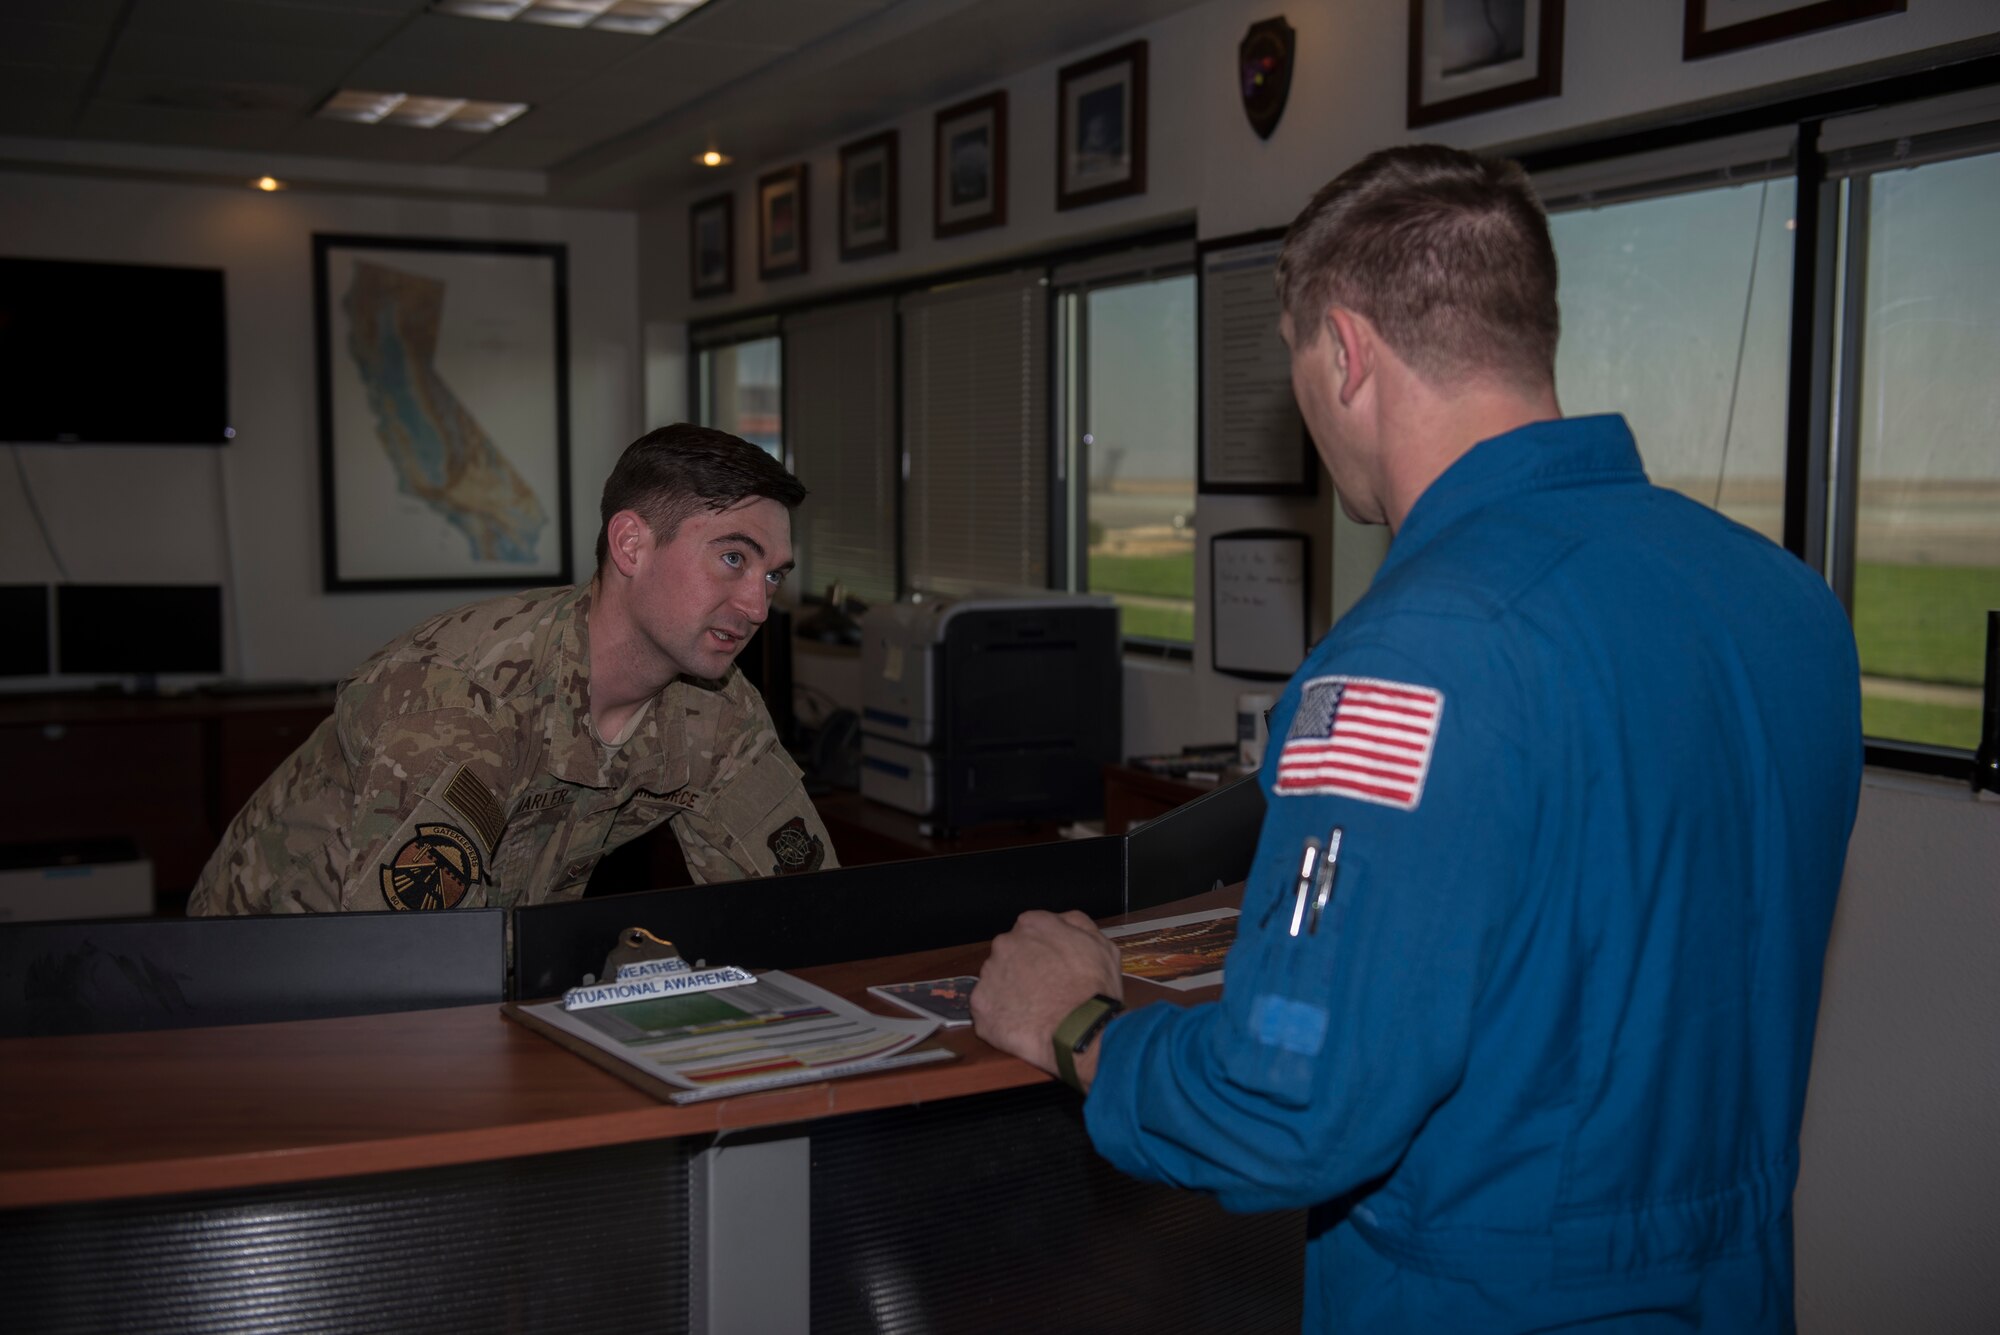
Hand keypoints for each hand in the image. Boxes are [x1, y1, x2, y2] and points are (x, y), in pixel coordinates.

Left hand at [973, 909, 1122, 1086]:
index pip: (1029, 932)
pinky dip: (1000, 1018)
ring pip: (996, 981)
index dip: (1041, 952)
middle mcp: (1005, 943)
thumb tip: (1062, 922)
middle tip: (1043, 991)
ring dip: (1010, 993)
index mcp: (1032, 924)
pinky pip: (987, 1010)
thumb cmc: (1093, 990)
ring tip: (1035, 1011)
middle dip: (1022, 970)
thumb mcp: (1101, 945)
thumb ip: (1076, 925)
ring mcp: (989, 974)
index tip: (1050, 968)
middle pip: (1009, 954)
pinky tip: (1021, 1025)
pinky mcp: (980, 1005)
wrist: (1080, 1031)